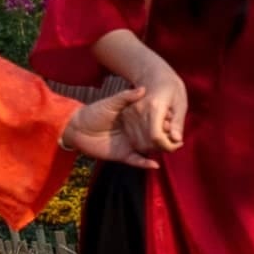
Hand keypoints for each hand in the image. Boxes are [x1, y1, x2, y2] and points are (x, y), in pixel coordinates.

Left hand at [66, 76, 186, 166]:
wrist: (76, 127)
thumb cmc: (93, 112)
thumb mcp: (111, 103)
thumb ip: (126, 97)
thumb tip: (143, 89)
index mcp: (133, 119)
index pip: (152, 121)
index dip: (162, 120)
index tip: (174, 118)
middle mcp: (134, 132)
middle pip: (153, 136)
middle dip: (165, 137)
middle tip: (177, 137)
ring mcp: (129, 144)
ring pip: (148, 149)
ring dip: (158, 150)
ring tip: (171, 149)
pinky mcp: (122, 155)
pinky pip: (136, 161)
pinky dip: (144, 164)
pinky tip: (155, 164)